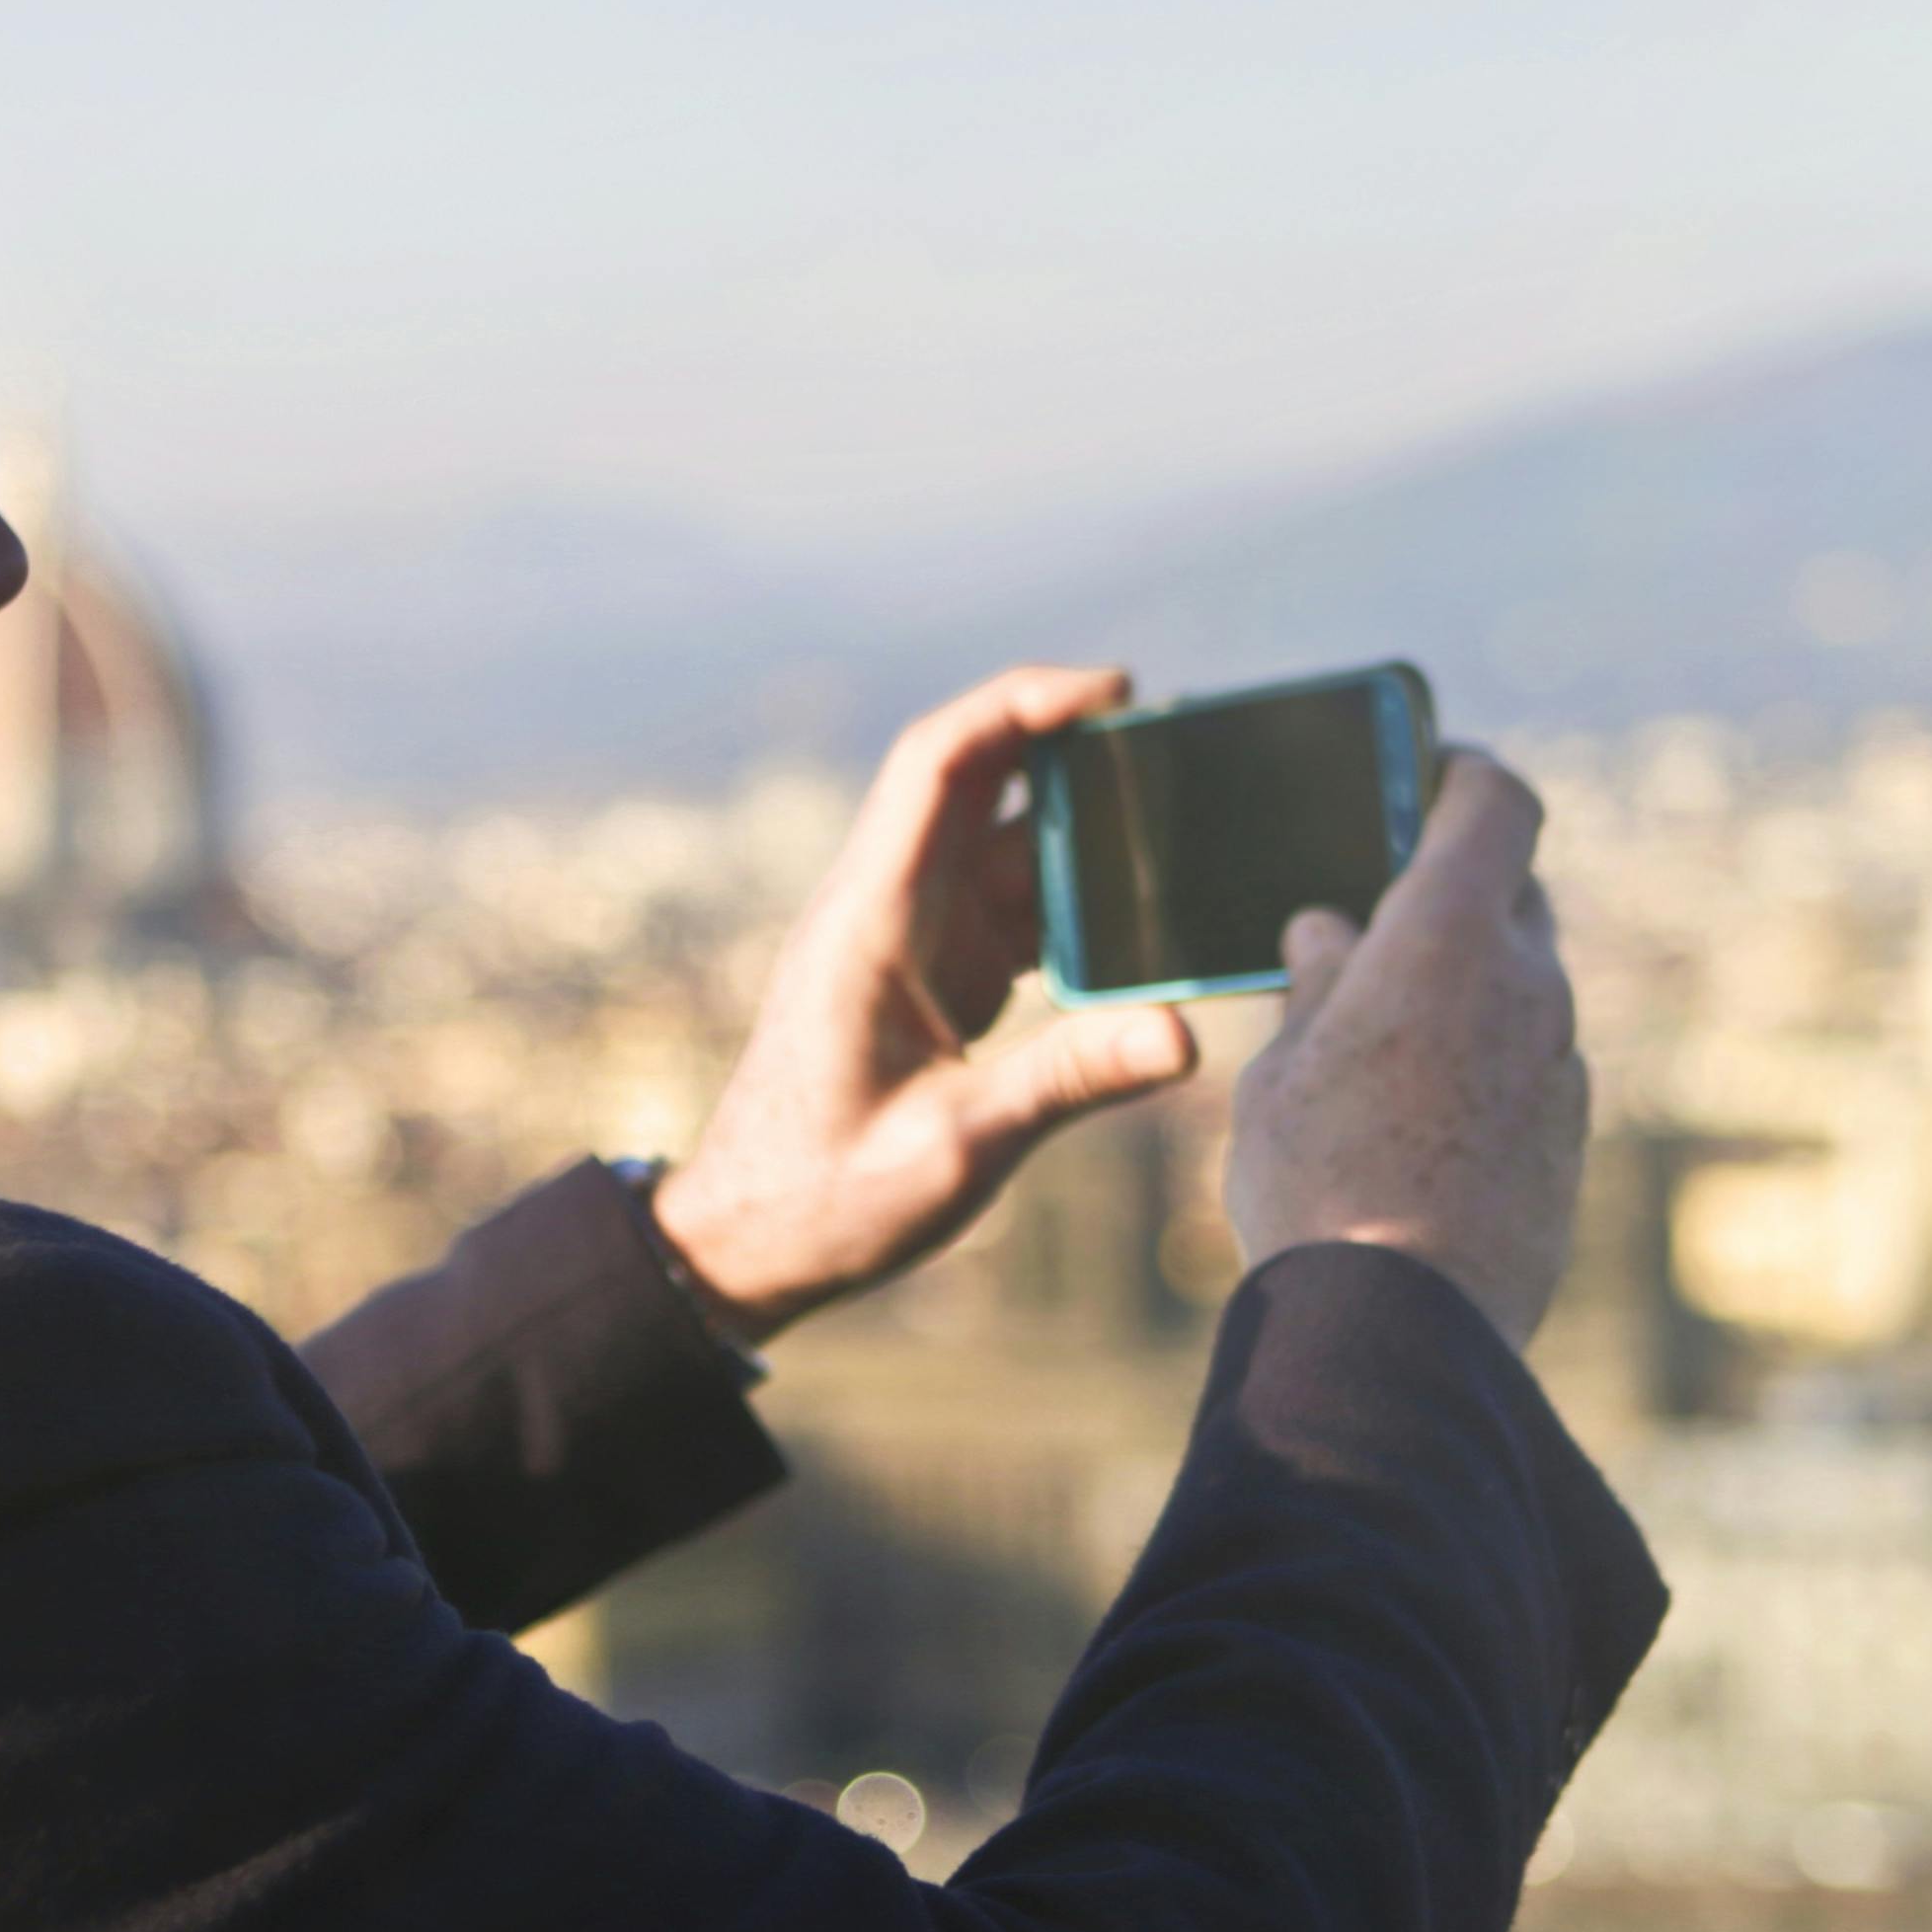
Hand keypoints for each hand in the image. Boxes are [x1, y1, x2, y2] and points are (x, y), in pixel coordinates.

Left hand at [646, 667, 1204, 1340]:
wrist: (748, 1242)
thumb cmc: (826, 1197)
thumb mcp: (956, 1148)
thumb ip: (1068, 1082)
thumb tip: (1183, 1035)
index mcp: (871, 922)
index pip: (940, 764)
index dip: (1023, 704)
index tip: (1117, 689)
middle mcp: (885, 910)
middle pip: (977, 784)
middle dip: (1072, 747)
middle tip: (1177, 744)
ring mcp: (907, 939)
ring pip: (1001, 847)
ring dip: (1083, 833)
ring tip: (1182, 826)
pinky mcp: (929, 977)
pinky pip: (1008, 908)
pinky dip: (1073, 902)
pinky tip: (1140, 919)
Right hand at [1223, 750, 1587, 1342]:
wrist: (1403, 1330)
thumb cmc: (1318, 1184)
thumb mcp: (1282, 1070)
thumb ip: (1316, 984)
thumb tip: (1329, 930)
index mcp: (1450, 934)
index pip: (1497, 801)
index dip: (1463, 776)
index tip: (1424, 776)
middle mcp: (1527, 983)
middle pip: (1512, 894)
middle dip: (1453, 896)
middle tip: (1379, 924)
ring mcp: (1562, 1061)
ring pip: (1522, 986)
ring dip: (1467, 989)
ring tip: (1383, 1036)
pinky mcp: (1570, 1135)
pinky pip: (1531, 1063)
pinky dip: (1487, 1060)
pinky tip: (1418, 1115)